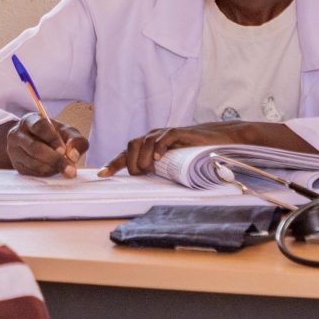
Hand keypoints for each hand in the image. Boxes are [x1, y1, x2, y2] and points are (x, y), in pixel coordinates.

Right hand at [5, 113, 88, 176]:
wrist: (34, 141)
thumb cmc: (53, 135)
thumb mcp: (66, 132)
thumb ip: (75, 140)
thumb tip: (73, 155)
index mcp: (30, 120)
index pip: (40, 127)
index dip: (52, 139)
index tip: (63, 150)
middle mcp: (17, 134)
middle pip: (35, 148)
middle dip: (56, 160)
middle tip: (70, 169)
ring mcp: (14, 150)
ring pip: (33, 162)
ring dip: (52, 168)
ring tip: (65, 169)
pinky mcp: (16, 164)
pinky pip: (32, 172)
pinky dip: (46, 173)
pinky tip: (54, 170)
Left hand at [102, 121, 299, 177]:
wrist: (216, 140)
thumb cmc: (193, 153)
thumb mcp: (173, 164)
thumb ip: (160, 170)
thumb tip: (148, 186)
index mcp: (148, 145)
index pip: (126, 152)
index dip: (113, 163)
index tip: (101, 175)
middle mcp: (153, 137)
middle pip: (131, 146)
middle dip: (131, 163)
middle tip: (142, 175)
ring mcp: (164, 133)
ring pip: (144, 143)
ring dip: (143, 158)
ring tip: (151, 169)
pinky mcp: (178, 132)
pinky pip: (163, 138)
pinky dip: (158, 148)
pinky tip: (158, 159)